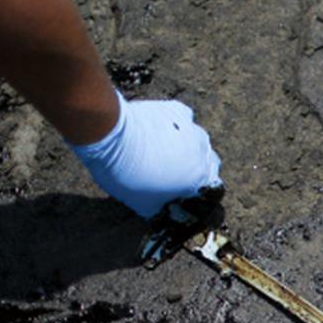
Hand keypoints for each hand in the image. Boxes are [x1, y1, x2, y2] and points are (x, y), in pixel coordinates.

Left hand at [71, 92, 221, 218]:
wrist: (113, 135)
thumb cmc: (126, 173)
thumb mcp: (141, 203)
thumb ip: (157, 209)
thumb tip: (157, 211)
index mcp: (199, 179)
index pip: (209, 191)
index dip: (195, 195)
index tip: (181, 197)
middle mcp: (203, 153)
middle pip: (208, 165)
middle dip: (195, 170)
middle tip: (173, 176)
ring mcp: (192, 129)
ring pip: (198, 141)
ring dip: (187, 148)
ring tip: (164, 152)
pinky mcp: (177, 111)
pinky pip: (183, 120)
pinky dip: (176, 126)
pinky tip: (162, 130)